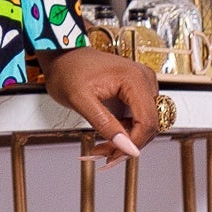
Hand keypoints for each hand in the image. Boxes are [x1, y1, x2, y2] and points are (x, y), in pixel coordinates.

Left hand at [36, 46, 158, 163]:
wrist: (62, 56)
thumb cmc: (68, 70)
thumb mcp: (80, 100)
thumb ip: (105, 124)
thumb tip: (127, 147)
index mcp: (135, 79)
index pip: (148, 122)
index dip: (133, 144)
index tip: (113, 155)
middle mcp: (144, 80)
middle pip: (149, 125)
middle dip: (127, 145)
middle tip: (103, 154)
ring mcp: (142, 85)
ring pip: (144, 125)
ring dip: (126, 141)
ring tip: (102, 147)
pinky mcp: (136, 91)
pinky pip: (138, 119)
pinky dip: (125, 132)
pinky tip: (108, 137)